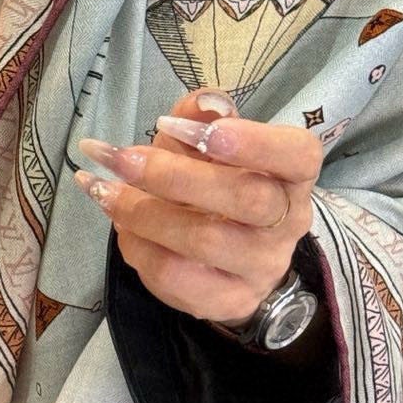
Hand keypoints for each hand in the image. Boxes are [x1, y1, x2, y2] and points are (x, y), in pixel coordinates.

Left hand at [74, 89, 322, 340]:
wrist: (231, 254)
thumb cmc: (219, 181)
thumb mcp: (206, 140)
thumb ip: (201, 115)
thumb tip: (206, 101)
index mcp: (293, 173)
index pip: (298, 155)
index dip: (251, 141)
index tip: (194, 130)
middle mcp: (289, 222)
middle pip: (246, 198)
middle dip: (173, 175)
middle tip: (121, 158)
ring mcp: (263, 266)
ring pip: (205, 241)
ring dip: (143, 212)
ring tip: (104, 191)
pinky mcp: (232, 300)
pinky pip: (179, 278)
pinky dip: (140, 248)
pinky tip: (122, 227)